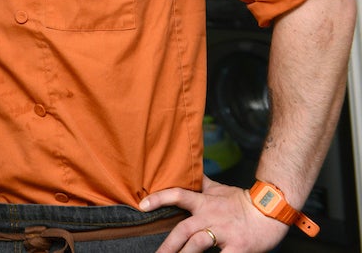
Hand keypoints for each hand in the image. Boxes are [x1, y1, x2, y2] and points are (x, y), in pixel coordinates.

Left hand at [141, 175, 289, 251]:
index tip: (142, 205)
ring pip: (199, 245)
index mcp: (205, 202)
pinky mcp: (239, 247)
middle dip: (168, 245)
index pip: (178, 195)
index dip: (159, 198)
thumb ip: (200, 183)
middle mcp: (211, 217)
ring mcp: (225, 233)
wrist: (272, 210)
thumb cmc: (241, 201)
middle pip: (183, 229)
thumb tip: (186, 169)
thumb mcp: (218, 189)